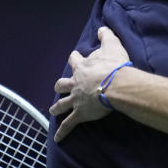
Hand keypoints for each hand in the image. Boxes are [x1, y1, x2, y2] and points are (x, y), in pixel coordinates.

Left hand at [49, 26, 131, 141]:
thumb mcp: (112, 45)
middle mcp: (75, 83)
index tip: (75, 57)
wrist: (115, 84)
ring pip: (61, 104)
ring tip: (53, 110)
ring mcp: (76, 99)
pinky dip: (63, 132)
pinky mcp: (80, 113)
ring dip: (57, 107)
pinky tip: (58, 139)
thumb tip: (101, 28)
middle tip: (60, 87)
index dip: (75, 59)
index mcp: (82, 68)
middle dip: (60, 85)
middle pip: (62, 84)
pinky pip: (69, 124)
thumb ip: (106, 36)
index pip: (74, 60)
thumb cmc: (114, 65)